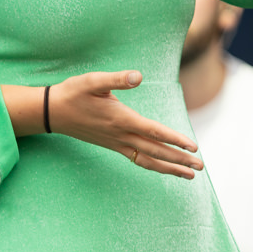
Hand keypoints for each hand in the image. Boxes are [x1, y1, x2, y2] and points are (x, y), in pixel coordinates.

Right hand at [49, 70, 204, 178]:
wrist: (52, 112)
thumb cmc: (73, 93)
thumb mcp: (92, 80)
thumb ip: (116, 79)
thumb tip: (138, 76)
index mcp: (120, 118)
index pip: (154, 132)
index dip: (175, 139)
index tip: (193, 147)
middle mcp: (120, 135)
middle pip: (155, 151)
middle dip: (179, 159)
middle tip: (199, 166)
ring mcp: (116, 143)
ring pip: (148, 160)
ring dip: (169, 167)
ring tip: (188, 174)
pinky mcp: (112, 145)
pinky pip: (137, 159)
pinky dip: (153, 165)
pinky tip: (163, 167)